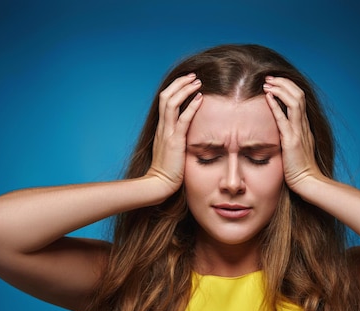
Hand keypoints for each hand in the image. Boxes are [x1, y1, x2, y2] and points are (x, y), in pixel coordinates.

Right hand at [147, 73, 202, 193]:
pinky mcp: (174, 141)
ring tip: (197, 82)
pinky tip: (200, 98)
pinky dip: (191, 107)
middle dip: (180, 83)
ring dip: (185, 89)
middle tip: (193, 76)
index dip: (175, 89)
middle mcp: (162, 127)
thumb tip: (188, 135)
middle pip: (166, 96)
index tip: (187, 82)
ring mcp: (167, 133)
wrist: (159, 185)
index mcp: (161, 129)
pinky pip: (182, 119)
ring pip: (171, 103)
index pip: (165, 101)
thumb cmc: (167, 171)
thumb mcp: (171, 151)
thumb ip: (177, 140)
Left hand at [263, 77, 323, 192]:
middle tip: (269, 78)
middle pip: (299, 95)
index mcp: (304, 127)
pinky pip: (284, 119)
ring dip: (280, 89)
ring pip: (295, 101)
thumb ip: (290, 137)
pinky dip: (276, 106)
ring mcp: (299, 132)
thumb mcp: (295, 148)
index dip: (288, 88)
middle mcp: (303, 126)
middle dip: (284, 83)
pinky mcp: (292, 141)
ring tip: (267, 83)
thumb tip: (279, 132)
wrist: (308, 182)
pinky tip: (268, 97)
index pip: (299, 99)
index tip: (275, 83)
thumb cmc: (299, 169)